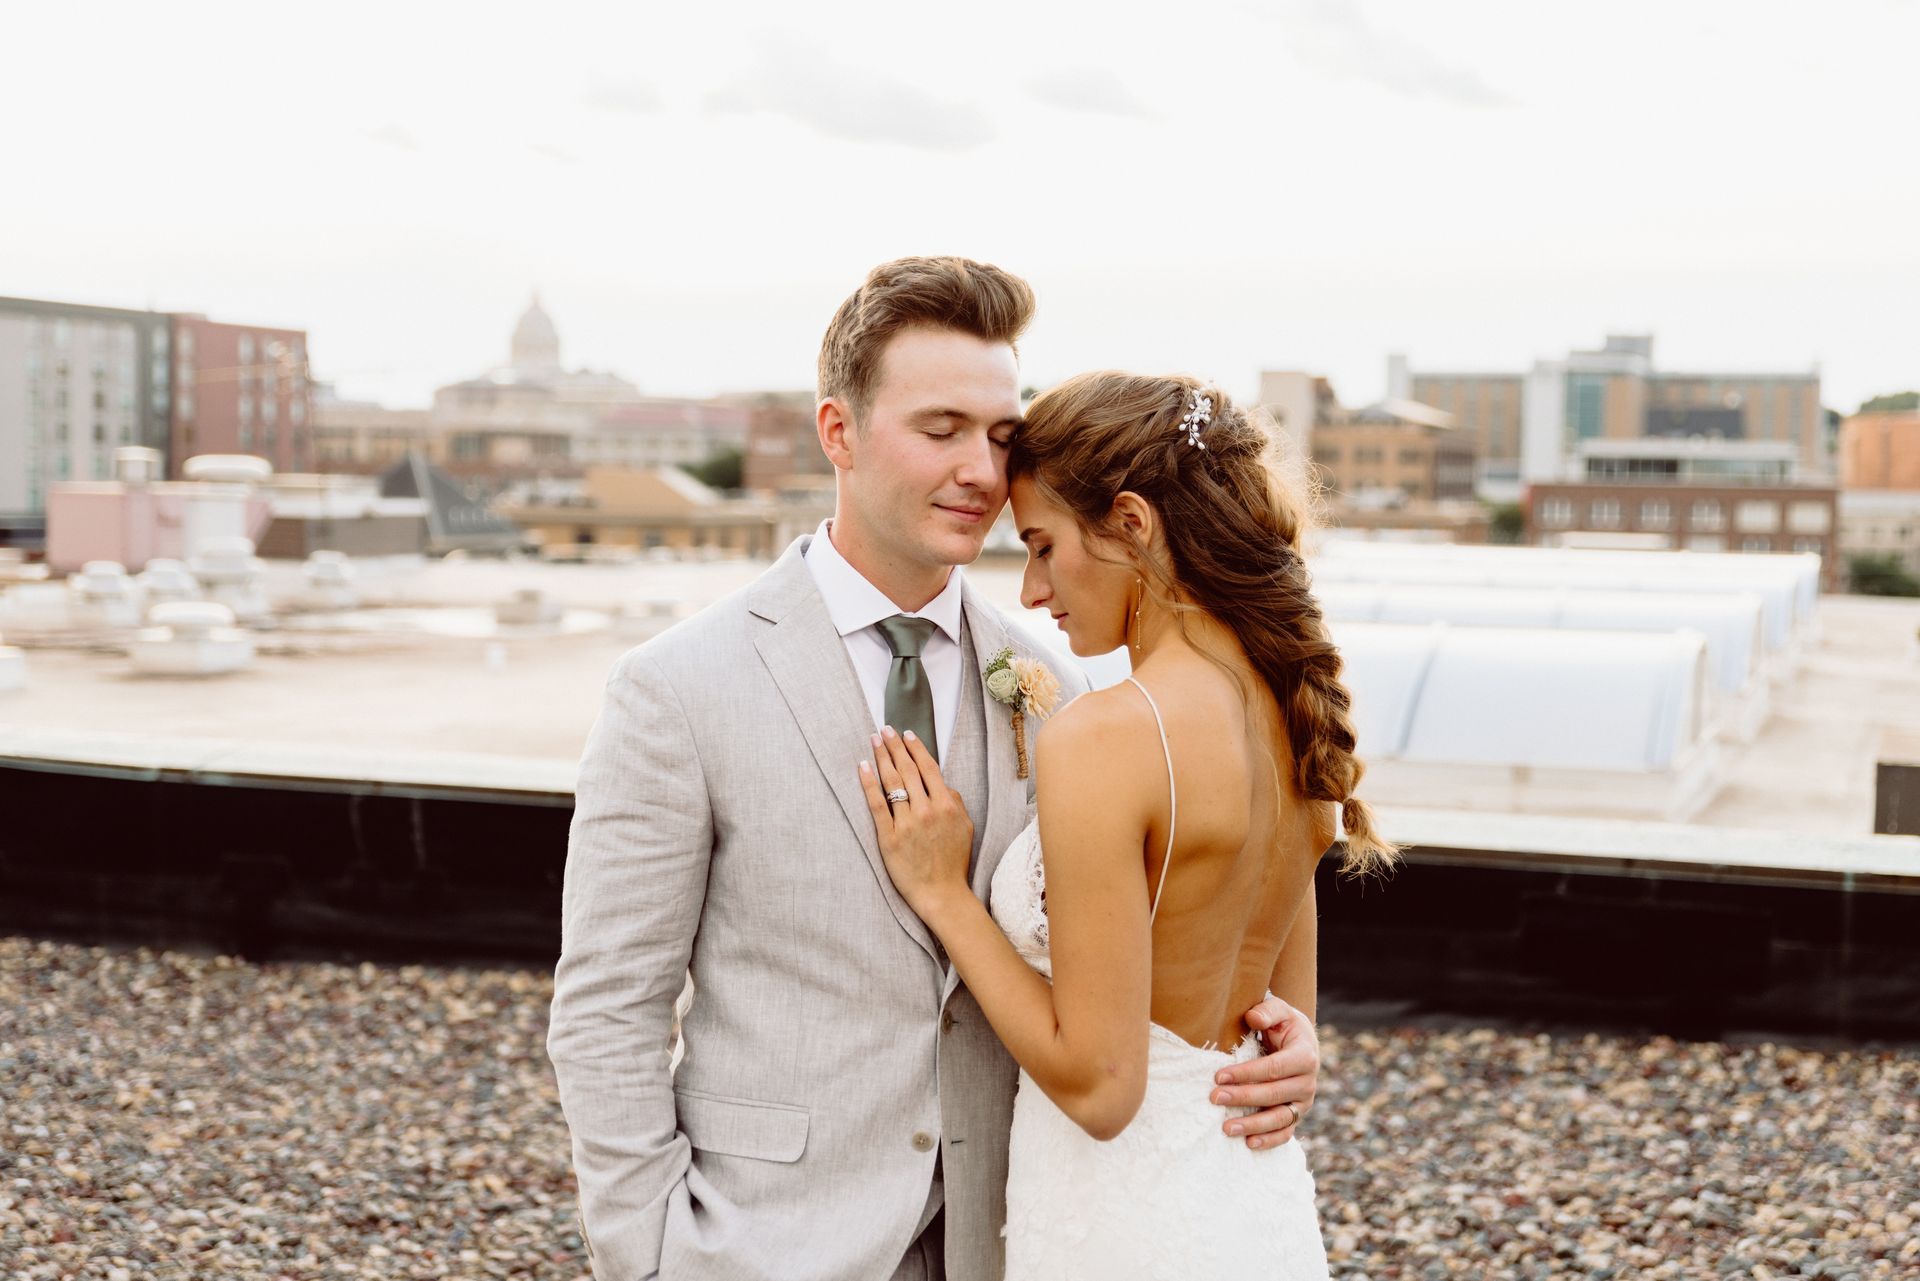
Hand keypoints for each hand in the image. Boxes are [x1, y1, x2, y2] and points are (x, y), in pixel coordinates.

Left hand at [858, 727, 973, 920]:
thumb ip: (955, 802)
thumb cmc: (954, 861)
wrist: (942, 893)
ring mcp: (906, 823)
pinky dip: (869, 784)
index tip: (906, 734)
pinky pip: (877, 804)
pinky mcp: (888, 837)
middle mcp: (926, 810)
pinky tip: (863, 767)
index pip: (928, 768)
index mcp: (947, 805)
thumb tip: (941, 784)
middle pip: (907, 770)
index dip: (916, 748)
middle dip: (895, 746)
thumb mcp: (965, 827)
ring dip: (882, 758)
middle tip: (885, 729)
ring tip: (874, 741)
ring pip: (891, 782)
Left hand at [1211, 994, 1318, 1148]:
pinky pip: (1286, 1133)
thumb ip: (1267, 1011)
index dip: (1247, 1073)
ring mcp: (1303, 1102)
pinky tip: (1248, 1143)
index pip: (1274, 1068)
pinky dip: (1269, 1141)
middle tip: (1214, 1098)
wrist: (1298, 1040)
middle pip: (1274, 1094)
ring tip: (1226, 1128)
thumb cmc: (1282, 1024)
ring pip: (1280, 1119)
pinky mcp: (1297, 1115)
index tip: (1219, 1076)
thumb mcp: (1279, 1010)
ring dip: (1254, 1125)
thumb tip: (1253, 1018)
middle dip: (1243, 1097)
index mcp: (1305, 1056)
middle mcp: (1308, 1082)